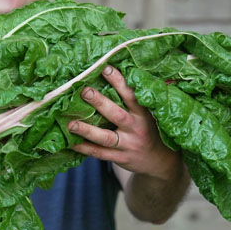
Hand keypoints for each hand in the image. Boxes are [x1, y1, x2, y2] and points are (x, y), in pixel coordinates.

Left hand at [67, 65, 180, 180]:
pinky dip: (85, 149)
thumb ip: (137, 98)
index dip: (119, 81)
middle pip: (116, 114)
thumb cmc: (149, 129)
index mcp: (143, 113)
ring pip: (106, 137)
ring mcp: (128, 145)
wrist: (160, 161)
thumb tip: (120, 72)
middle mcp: (136, 128)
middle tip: (84, 91)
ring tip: (70, 124)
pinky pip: (100, 153)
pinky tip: (71, 143)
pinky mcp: (120, 158)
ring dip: (87, 130)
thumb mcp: (150, 114)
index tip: (105, 68)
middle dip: (100, 102)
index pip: (131, 95)